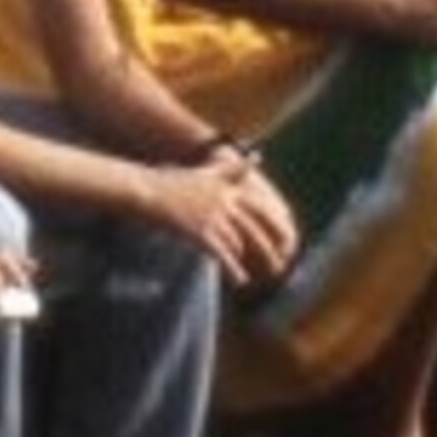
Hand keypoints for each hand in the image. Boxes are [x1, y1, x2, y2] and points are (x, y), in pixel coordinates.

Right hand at [146, 147, 297, 288]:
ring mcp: (211, 215)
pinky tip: (241, 281)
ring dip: (251, 259)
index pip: (260, 206)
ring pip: (239, 242)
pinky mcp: (198, 231)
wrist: (146, 189)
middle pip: (254, 227)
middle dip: (270, 247)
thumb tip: (259, 156)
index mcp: (226, 186)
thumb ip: (233, 168)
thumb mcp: (207, 171)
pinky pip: (222, 254)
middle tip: (282, 263)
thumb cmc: (174, 181)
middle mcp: (222, 200)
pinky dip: (233, 269)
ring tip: (263, 275)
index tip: (290, 238)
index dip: (276, 223)